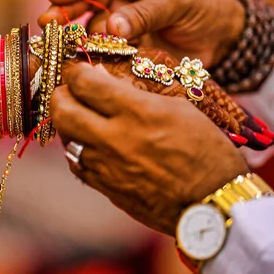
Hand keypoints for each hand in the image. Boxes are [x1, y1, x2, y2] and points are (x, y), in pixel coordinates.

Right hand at [38, 0, 244, 66]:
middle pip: (85, 0)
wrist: (223, 40)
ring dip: (78, 39)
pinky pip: (102, 50)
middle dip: (65, 12)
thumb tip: (111, 28)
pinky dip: (93, 57)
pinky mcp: (122, 47)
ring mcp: (119, 21)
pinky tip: (82, 64)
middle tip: (48, 25)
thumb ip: (144, 14)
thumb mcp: (177, 2)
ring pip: (89, 28)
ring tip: (65, 49)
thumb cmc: (204, 6)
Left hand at [50, 63, 248, 234]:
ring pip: (65, 137)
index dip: (76, 71)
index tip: (79, 70)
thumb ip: (136, 92)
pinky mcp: (105, 188)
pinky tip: (92, 144)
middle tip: (71, 92)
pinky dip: (79, 149)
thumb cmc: (205, 150)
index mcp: (137, 112)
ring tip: (84, 117)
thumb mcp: (179, 108)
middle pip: (61, 109)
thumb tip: (102, 78)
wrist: (213, 203)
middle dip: (61, 94)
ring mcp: (106, 166)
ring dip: (69, 123)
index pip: (84, 82)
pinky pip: (76, 163)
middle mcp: (114, 138)